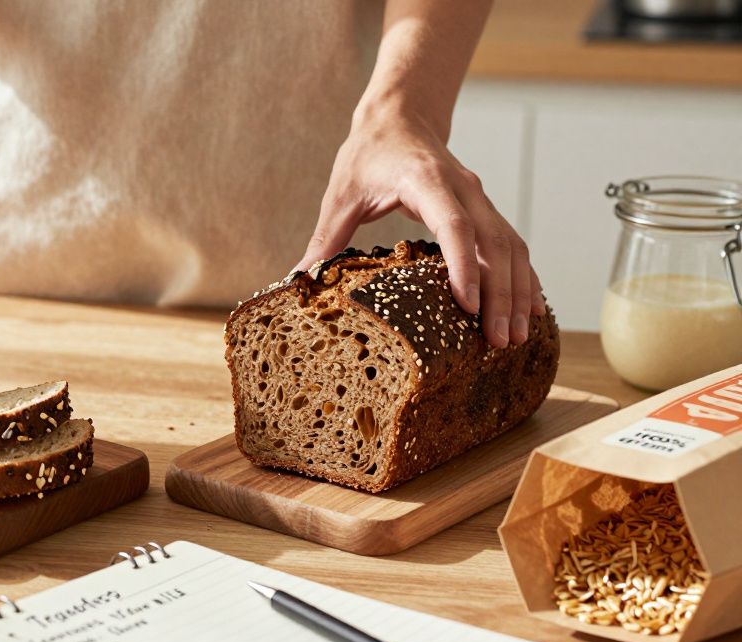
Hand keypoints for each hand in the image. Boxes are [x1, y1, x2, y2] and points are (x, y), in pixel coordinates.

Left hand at [298, 109, 544, 348]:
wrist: (400, 117)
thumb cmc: (368, 154)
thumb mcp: (341, 194)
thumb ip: (326, 237)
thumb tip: (297, 279)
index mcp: (426, 180)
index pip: (455, 225)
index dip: (464, 265)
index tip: (468, 305)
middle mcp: (464, 188)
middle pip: (493, 242)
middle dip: (500, 293)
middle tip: (498, 341)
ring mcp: (480, 198)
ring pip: (510, 246)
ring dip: (517, 291)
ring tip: (516, 337)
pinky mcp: (485, 209)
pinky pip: (511, 244)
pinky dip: (523, 277)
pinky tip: (528, 310)